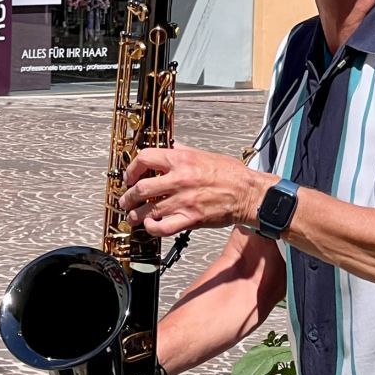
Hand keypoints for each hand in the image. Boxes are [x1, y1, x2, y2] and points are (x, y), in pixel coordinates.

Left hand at [119, 144, 274, 236]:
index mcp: (182, 160)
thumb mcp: (205, 154)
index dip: (132, 169)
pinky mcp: (190, 219)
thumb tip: (171, 147)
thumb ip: (184, 151)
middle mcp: (179, 180)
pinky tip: (150, 225)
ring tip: (133, 216)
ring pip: (147, 210)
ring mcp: (183, 201)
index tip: (130, 176)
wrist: (248, 193)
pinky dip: (152, 228)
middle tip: (126, 200)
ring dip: (135, 214)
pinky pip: (163, 227)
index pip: (144, 159)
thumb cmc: (232, 174)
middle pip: (140, 188)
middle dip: (128, 196)